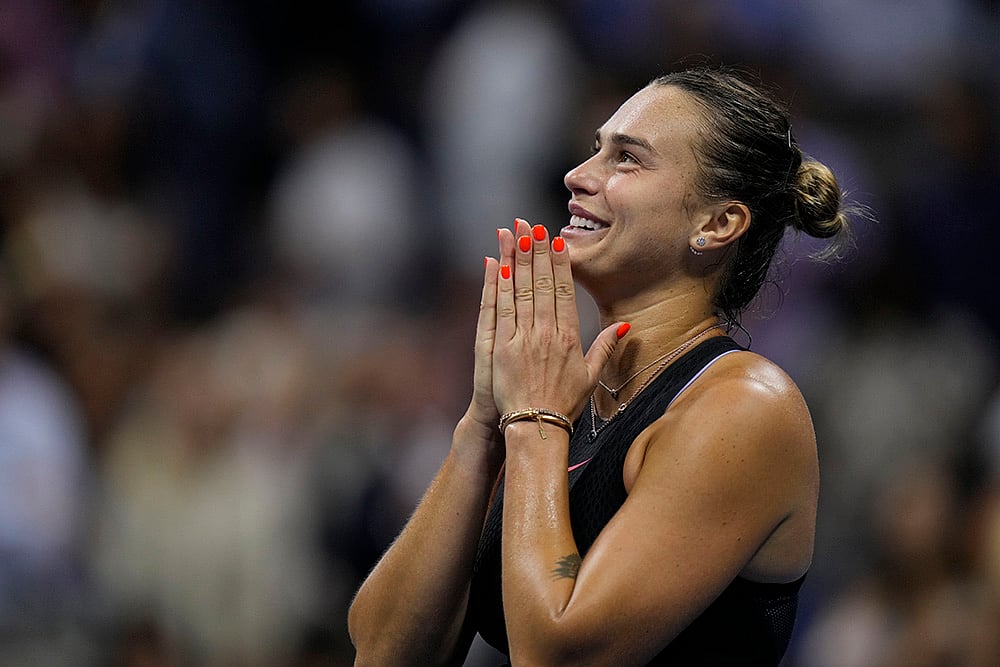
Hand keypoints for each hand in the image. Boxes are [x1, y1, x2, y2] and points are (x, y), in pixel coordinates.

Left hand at [491, 219, 623, 420]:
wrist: (536, 427)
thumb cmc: (564, 403)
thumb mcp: (591, 376)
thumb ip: (606, 348)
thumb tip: (626, 327)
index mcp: (570, 337)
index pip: (564, 290)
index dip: (559, 262)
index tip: (555, 239)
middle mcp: (548, 333)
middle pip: (542, 283)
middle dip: (536, 251)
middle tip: (531, 224)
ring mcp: (524, 339)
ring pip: (521, 290)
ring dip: (517, 259)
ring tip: (514, 233)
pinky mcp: (502, 348)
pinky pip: (501, 309)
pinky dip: (499, 285)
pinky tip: (499, 264)